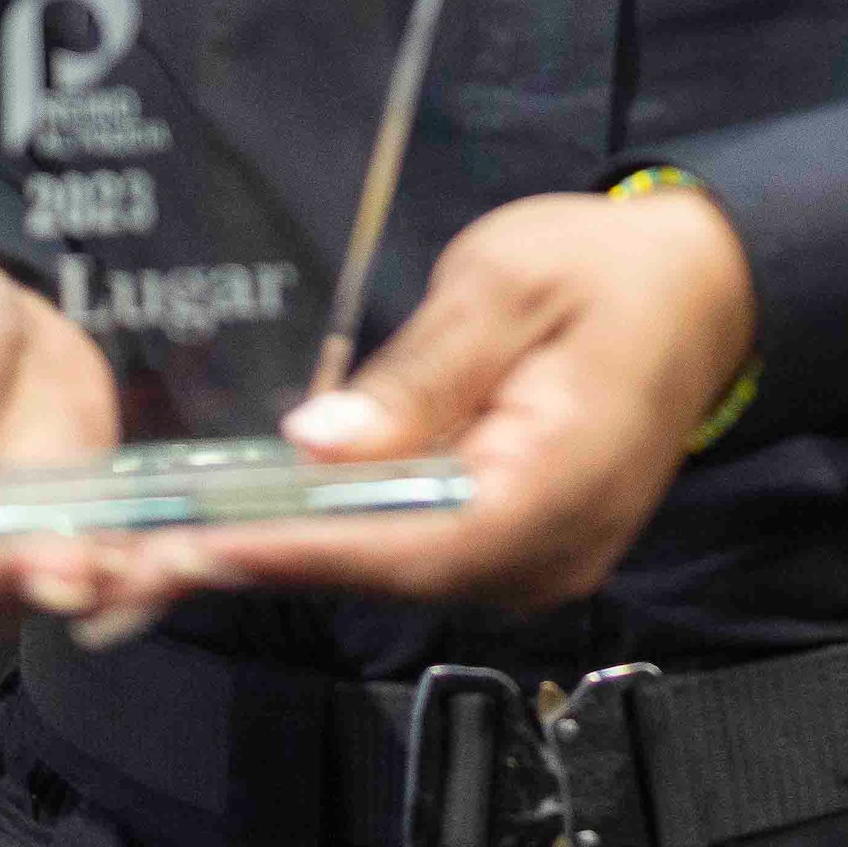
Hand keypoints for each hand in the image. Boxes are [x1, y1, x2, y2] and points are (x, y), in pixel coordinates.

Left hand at [55, 184, 760, 642]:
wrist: (703, 290)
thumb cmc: (608, 271)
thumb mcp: (506, 284)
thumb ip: (418, 374)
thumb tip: (319, 446)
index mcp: (559, 485)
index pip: (412, 542)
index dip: (299, 550)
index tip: (194, 550)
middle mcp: (553, 553)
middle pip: (395, 575)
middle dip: (272, 561)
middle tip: (144, 555)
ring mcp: (544, 564)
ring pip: (402, 575)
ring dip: (298, 558)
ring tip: (181, 542)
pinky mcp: (526, 552)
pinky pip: (425, 558)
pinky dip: (348, 541)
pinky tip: (273, 522)